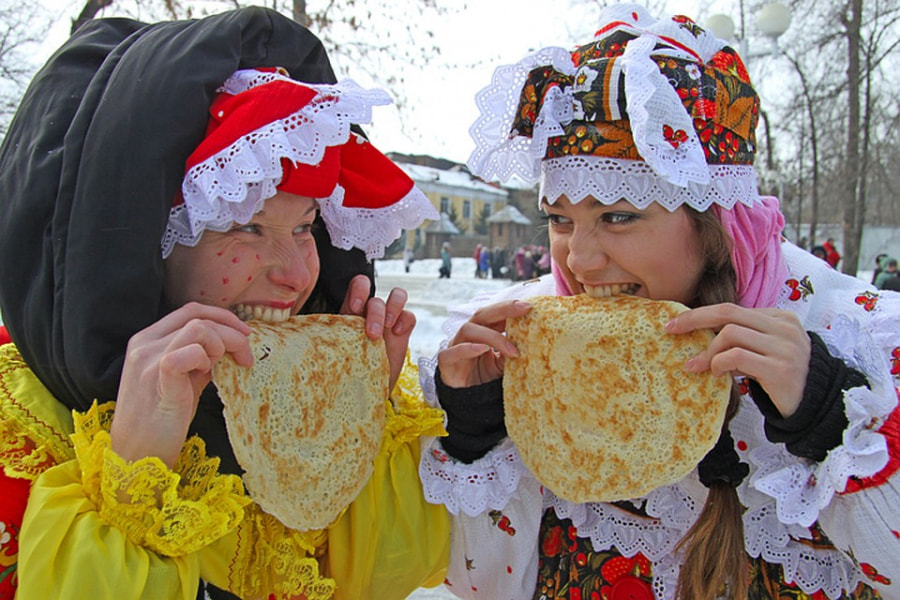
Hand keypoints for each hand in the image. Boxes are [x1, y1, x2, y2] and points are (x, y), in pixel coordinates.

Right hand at [111, 303, 253, 467]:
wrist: (137, 456)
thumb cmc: (162, 420)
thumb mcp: (182, 380)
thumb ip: (200, 359)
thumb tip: (230, 345)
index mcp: (147, 340)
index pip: (190, 310)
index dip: (222, 317)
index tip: (243, 333)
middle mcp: (144, 344)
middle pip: (198, 317)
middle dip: (231, 332)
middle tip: (245, 355)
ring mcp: (148, 359)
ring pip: (198, 328)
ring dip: (221, 344)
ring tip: (222, 368)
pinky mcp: (157, 378)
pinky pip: (191, 352)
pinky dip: (206, 359)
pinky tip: (207, 375)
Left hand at [340, 274, 415, 390]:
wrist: (363, 393)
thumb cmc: (345, 373)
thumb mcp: (336, 354)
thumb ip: (331, 340)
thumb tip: (311, 338)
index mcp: (351, 313)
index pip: (358, 286)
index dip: (359, 291)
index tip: (355, 309)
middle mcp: (370, 313)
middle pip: (376, 294)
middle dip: (376, 310)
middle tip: (373, 333)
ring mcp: (388, 321)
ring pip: (397, 296)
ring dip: (393, 308)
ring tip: (388, 328)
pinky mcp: (402, 332)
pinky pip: (409, 316)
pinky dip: (404, 321)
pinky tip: (397, 335)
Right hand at [437, 300, 531, 387]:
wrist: (469, 400)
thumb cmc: (487, 376)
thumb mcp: (505, 363)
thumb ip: (513, 351)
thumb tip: (533, 342)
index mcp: (483, 330)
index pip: (495, 313)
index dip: (510, 307)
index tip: (529, 306)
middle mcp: (469, 334)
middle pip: (482, 314)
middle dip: (503, 309)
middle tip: (523, 309)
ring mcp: (455, 345)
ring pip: (468, 329)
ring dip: (492, 337)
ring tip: (512, 350)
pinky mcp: (446, 362)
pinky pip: (451, 352)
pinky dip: (467, 349)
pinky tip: (482, 349)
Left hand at [665, 303, 809, 417]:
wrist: (814, 405)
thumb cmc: (781, 377)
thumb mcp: (760, 354)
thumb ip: (738, 342)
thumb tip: (698, 340)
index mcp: (779, 318)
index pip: (733, 309)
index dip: (701, 314)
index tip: (676, 324)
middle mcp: (784, 327)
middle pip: (728, 313)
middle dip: (695, 320)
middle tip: (671, 331)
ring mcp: (785, 347)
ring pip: (731, 333)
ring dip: (709, 351)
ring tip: (702, 367)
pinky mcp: (781, 368)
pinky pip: (738, 356)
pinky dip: (720, 363)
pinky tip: (717, 374)